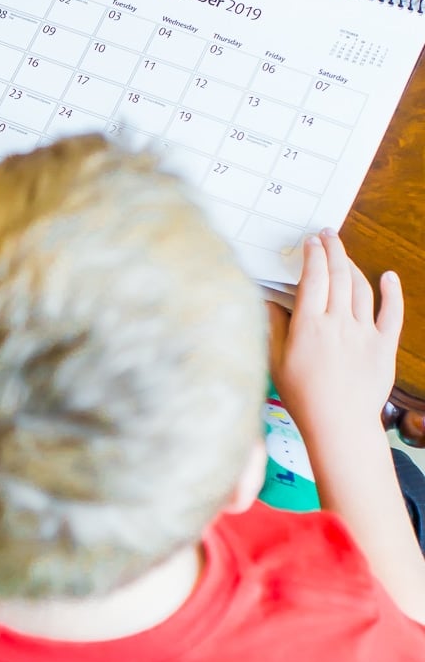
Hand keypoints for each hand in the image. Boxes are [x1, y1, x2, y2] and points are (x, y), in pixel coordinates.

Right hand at [268, 229, 402, 440]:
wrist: (340, 426)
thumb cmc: (304, 398)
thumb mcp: (277, 362)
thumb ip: (274, 327)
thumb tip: (269, 301)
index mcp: (309, 325)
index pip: (313, 277)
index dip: (312, 255)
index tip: (310, 242)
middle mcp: (338, 323)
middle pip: (338, 275)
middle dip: (333, 249)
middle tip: (328, 236)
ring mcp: (364, 333)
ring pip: (361, 288)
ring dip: (353, 265)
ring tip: (345, 254)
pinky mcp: (384, 346)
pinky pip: (392, 313)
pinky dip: (392, 292)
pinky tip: (389, 276)